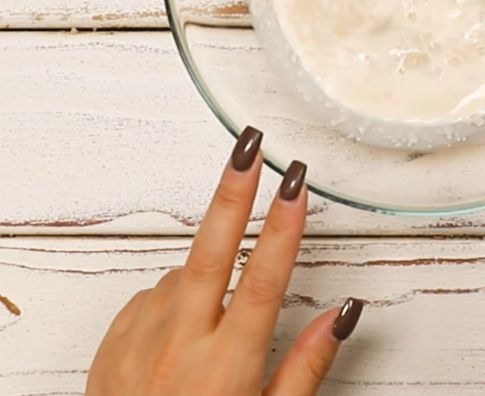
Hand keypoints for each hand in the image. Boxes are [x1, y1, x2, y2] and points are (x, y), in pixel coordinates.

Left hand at [86, 128, 363, 395]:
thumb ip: (305, 367)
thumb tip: (341, 314)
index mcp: (226, 365)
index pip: (263, 280)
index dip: (284, 226)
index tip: (296, 184)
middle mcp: (179, 345)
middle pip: (211, 251)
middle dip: (233, 192)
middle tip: (250, 146)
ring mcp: (140, 338)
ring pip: (184, 274)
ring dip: (207, 276)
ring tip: (212, 324)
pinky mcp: (114, 338)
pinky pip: (155, 293)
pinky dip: (175, 298)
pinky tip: (179, 334)